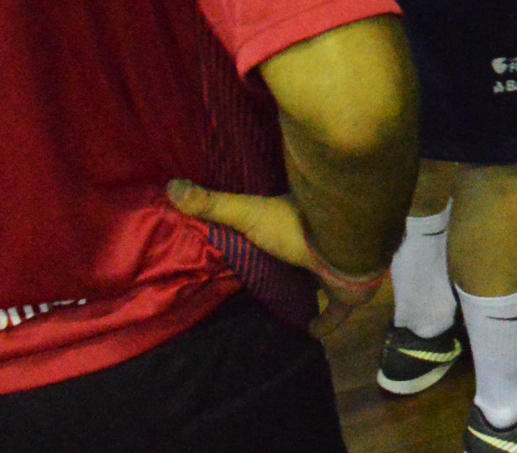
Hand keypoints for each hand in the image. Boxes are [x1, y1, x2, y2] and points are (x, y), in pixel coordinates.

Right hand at [168, 178, 382, 336]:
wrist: (345, 243)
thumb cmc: (296, 226)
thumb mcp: (248, 214)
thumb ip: (213, 205)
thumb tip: (169, 186)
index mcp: (297, 223)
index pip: (278, 229)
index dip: (266, 237)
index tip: (250, 249)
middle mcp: (320, 243)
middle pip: (300, 256)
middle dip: (289, 265)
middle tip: (264, 283)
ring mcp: (337, 268)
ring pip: (321, 280)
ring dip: (308, 290)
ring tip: (283, 307)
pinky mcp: (348, 293)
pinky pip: (338, 311)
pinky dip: (326, 322)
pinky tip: (309, 331)